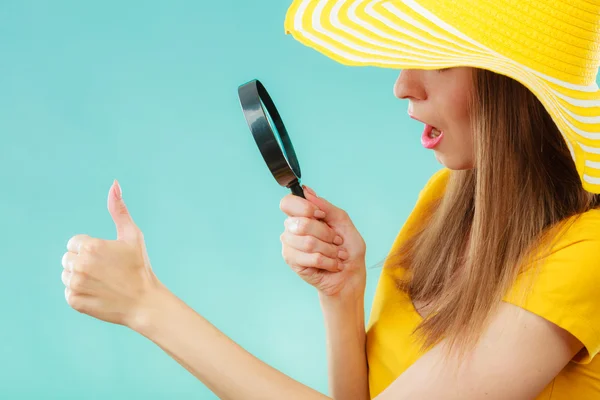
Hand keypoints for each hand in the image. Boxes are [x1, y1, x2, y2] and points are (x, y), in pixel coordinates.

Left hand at [61, 180, 159, 327]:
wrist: (144, 302)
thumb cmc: (139, 267)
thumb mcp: (132, 235)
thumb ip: (118, 210)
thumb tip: (114, 184)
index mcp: (91, 246)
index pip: (75, 243)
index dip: (91, 249)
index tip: (107, 258)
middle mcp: (80, 264)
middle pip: (68, 258)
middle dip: (84, 262)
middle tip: (106, 271)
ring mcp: (76, 284)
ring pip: (66, 275)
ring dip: (80, 278)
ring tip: (103, 283)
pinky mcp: (74, 301)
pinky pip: (69, 293)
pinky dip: (81, 294)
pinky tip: (99, 294)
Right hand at [279, 185, 365, 296]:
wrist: (350, 275)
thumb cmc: (348, 248)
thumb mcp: (343, 221)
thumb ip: (325, 206)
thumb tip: (306, 191)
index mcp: (302, 214)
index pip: (288, 203)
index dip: (305, 208)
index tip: (321, 215)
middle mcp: (292, 227)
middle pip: (301, 223)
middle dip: (326, 234)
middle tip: (336, 241)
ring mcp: (290, 245)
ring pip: (307, 242)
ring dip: (329, 250)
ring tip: (335, 255)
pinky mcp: (292, 262)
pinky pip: (311, 258)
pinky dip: (328, 261)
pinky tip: (331, 264)